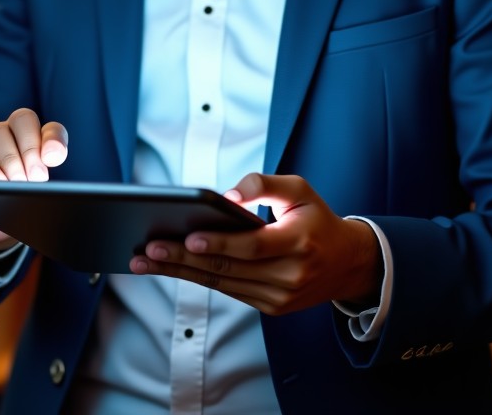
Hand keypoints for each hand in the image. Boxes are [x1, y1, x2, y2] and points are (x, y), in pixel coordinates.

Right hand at [0, 107, 67, 248]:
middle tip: (38, 177)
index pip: (36, 118)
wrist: (0, 218)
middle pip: (17, 120)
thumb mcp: (45, 176)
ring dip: (10, 158)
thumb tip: (50, 159)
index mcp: (26, 129)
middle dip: (30, 148)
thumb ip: (53, 158)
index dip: (47, 136)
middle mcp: (4, 131)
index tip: (53, 161)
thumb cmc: (27, 189)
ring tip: (19, 182)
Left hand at [128, 173, 381, 315]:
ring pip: (222, 284)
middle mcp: (290, 275)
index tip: (188, 236)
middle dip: (183, 259)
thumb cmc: (315, 217)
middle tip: (148, 249)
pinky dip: (197, 279)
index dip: (220, 242)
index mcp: (300, 241)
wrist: (346, 263)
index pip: (253, 245)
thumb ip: (263, 184)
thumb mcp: (299, 188)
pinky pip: (229, 291)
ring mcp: (280, 296)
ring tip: (145, 260)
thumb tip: (226, 197)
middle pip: (229, 268)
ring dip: (180, 273)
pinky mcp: (271, 307)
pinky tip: (171, 268)